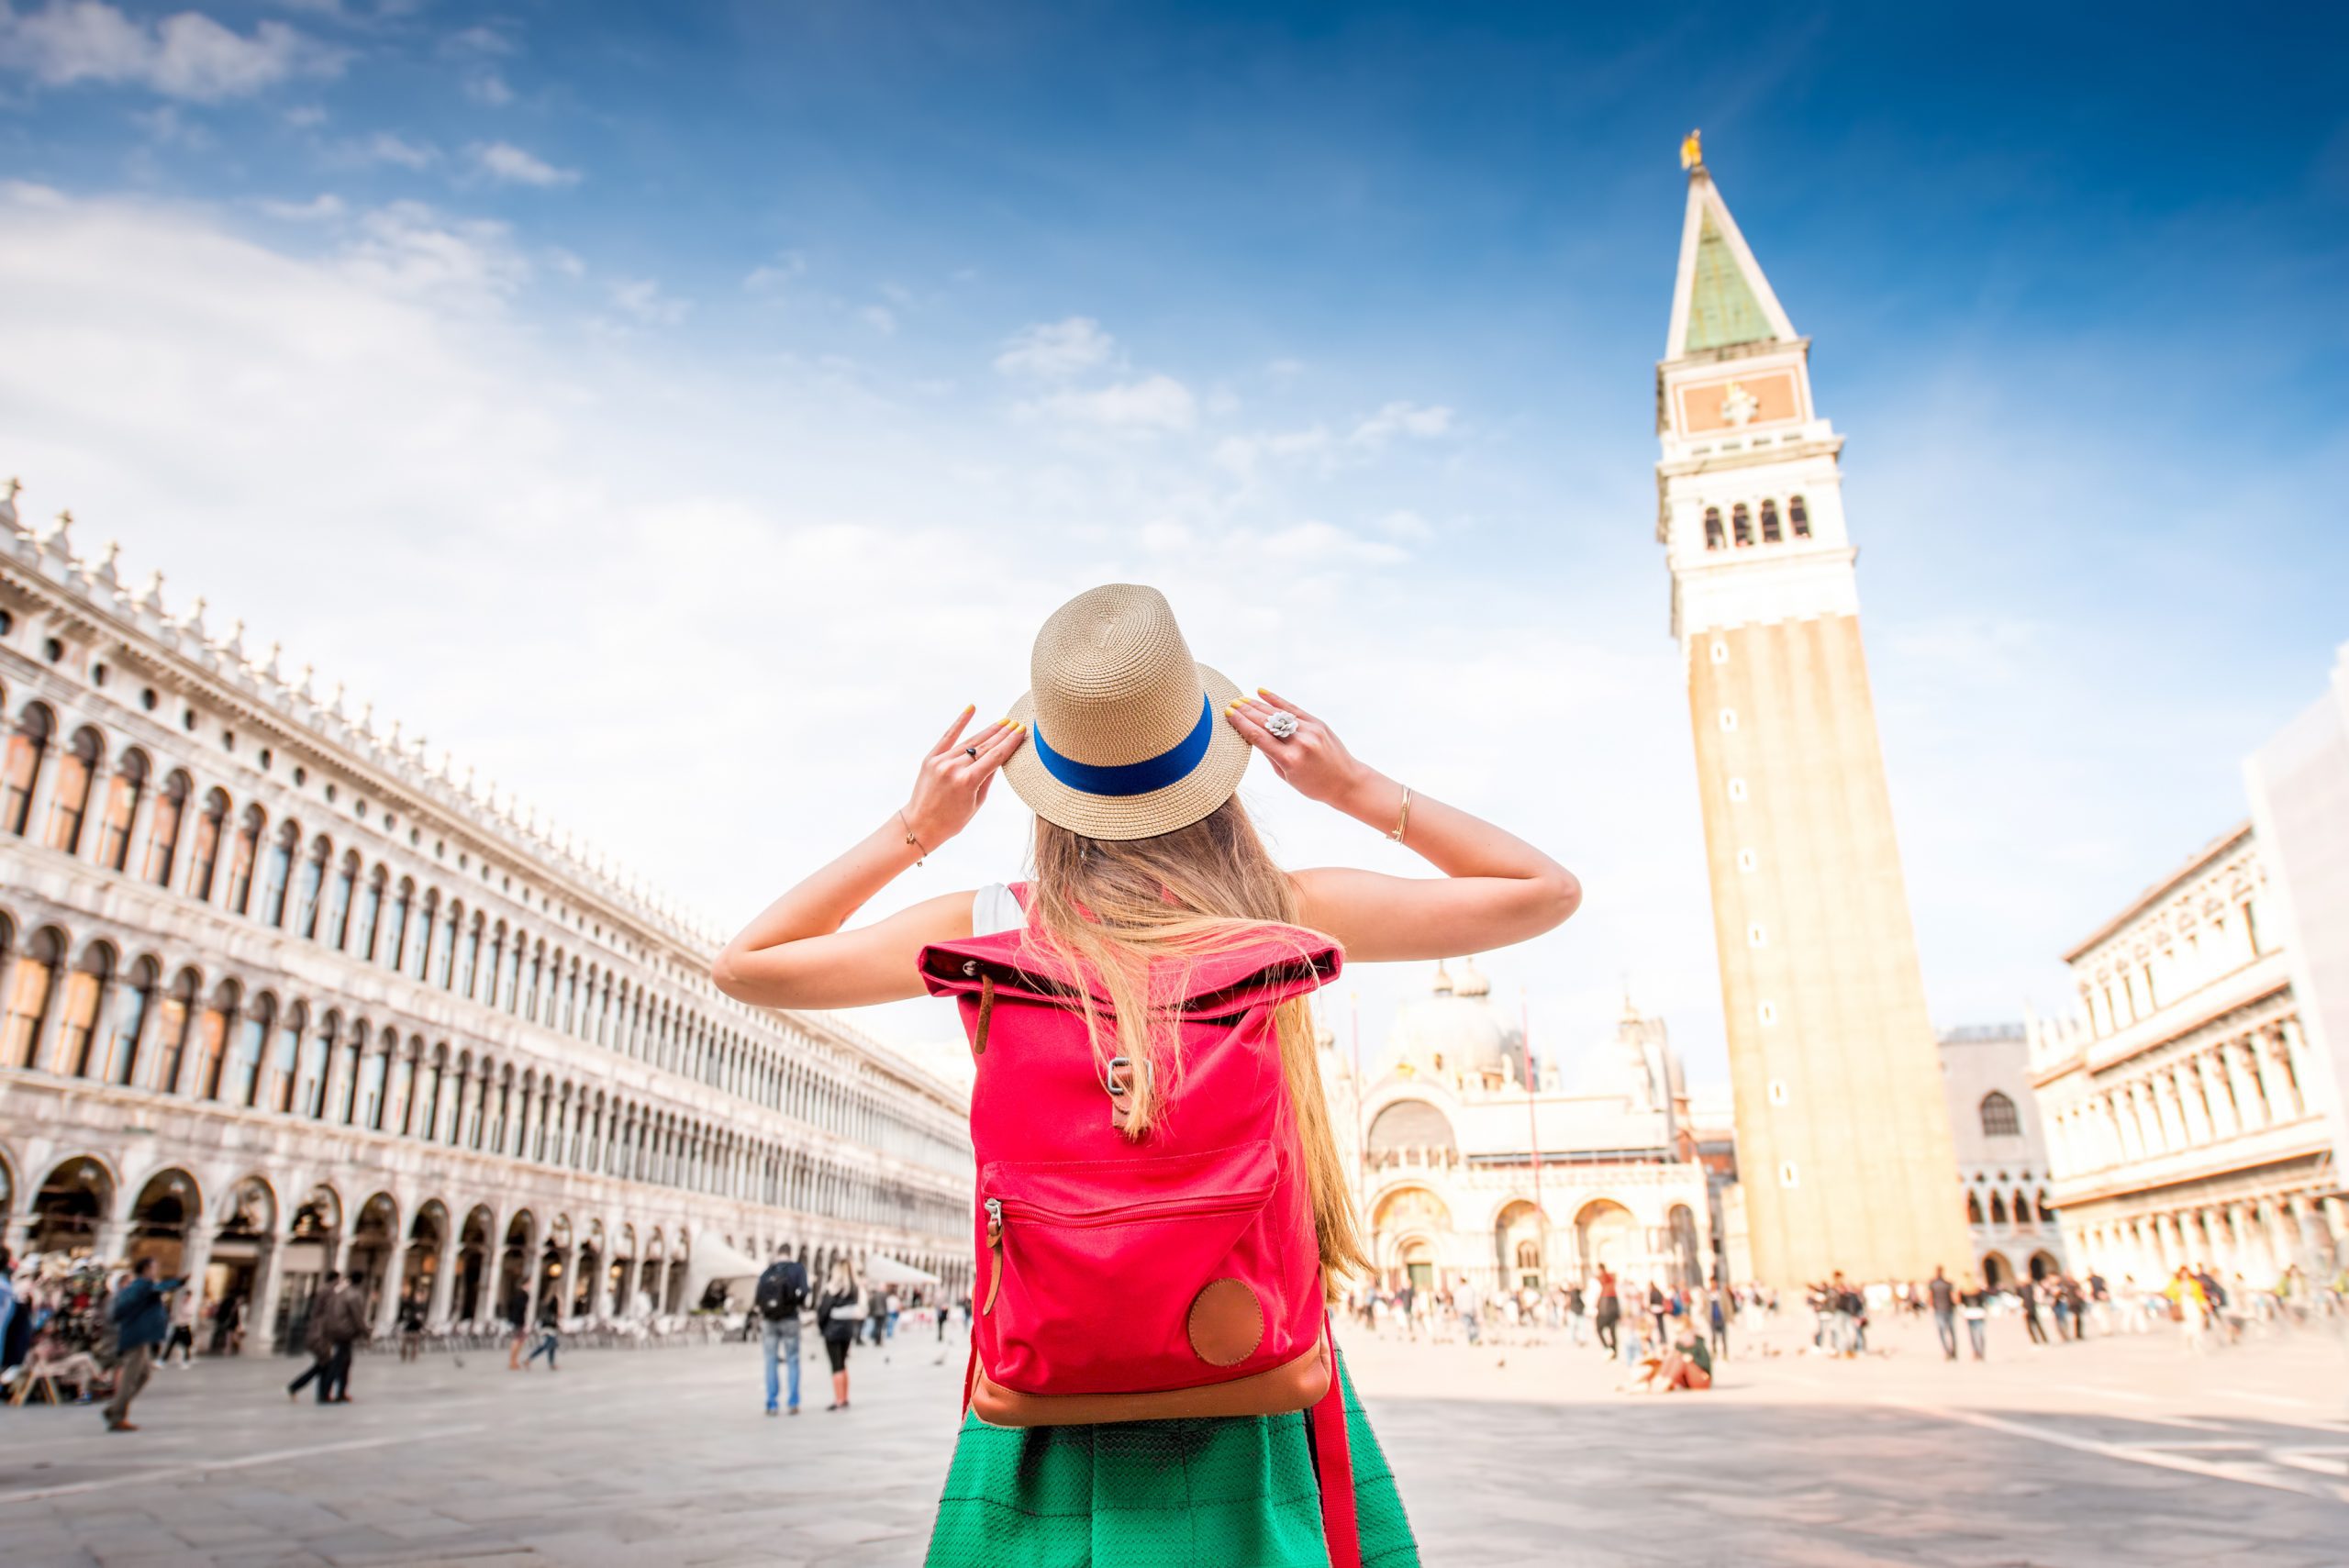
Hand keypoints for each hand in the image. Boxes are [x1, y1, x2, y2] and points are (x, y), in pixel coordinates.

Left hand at [904, 706, 1026, 846]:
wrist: (920, 824)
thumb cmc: (952, 820)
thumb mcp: (977, 802)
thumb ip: (988, 778)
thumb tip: (999, 757)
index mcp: (968, 781)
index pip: (995, 756)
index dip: (1010, 742)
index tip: (1021, 731)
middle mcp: (954, 767)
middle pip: (985, 746)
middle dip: (1002, 734)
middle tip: (1016, 723)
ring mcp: (941, 761)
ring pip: (970, 741)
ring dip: (988, 730)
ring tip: (1003, 722)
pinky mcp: (931, 758)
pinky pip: (948, 736)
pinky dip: (960, 722)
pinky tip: (972, 708)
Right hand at [1226, 688, 1375, 810]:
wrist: (1346, 781)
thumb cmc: (1314, 785)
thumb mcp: (1286, 777)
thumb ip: (1270, 756)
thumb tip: (1254, 734)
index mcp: (1290, 759)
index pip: (1258, 737)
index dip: (1241, 723)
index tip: (1228, 714)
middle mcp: (1300, 742)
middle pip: (1266, 722)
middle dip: (1246, 711)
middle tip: (1231, 703)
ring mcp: (1310, 730)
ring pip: (1278, 714)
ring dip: (1257, 705)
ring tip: (1242, 699)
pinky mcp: (1317, 723)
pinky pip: (1293, 709)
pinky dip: (1277, 700)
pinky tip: (1262, 693)